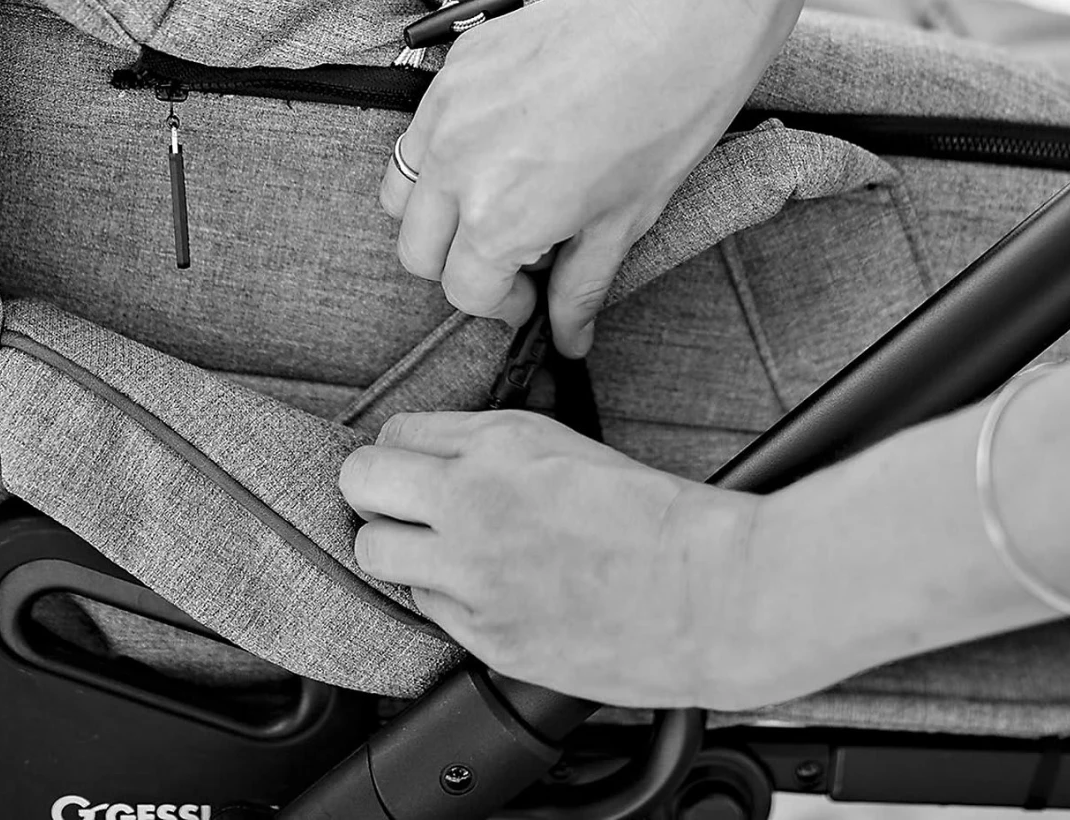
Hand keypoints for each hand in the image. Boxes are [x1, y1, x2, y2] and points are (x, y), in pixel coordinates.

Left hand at [338, 409, 758, 706]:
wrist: (709, 592)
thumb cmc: (653, 515)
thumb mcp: (565, 444)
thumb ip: (490, 443)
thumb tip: (437, 449)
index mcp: (499, 444)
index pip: (396, 432)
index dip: (403, 449)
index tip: (415, 464)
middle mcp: (473, 503)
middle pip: (360, 483)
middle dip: (376, 490)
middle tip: (402, 502)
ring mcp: (473, 575)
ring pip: (375, 551)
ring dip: (399, 547)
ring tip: (440, 550)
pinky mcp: (485, 636)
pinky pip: (425, 608)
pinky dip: (442, 597)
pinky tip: (484, 588)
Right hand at [379, 0, 775, 354]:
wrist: (676, 19)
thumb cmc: (664, 122)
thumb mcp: (624, 221)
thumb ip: (580, 286)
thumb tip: (568, 341)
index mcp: (497, 219)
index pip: (463, 289)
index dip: (502, 303)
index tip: (531, 293)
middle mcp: (453, 166)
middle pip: (415, 248)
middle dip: (458, 263)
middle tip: (513, 251)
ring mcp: (446, 109)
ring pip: (401, 187)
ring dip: (435, 209)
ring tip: (494, 196)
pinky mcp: (455, 64)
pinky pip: (424, 125)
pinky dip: (447, 147)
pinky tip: (506, 138)